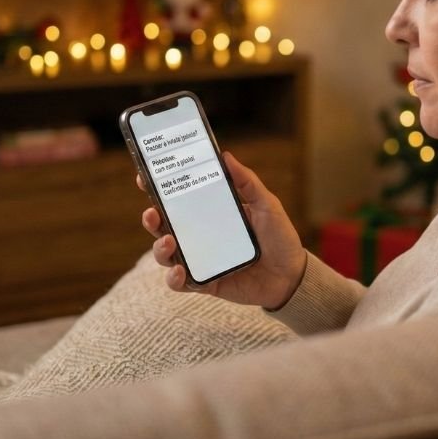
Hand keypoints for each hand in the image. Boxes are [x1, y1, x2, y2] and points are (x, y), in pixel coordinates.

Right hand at [136, 150, 306, 308]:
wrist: (292, 275)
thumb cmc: (279, 236)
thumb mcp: (266, 204)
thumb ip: (247, 182)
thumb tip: (226, 155)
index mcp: (210, 212)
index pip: (178, 198)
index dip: (157, 188)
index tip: (144, 177)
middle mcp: (200, 235)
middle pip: (164, 226)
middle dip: (151, 218)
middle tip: (152, 212)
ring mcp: (200, 259)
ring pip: (166, 254)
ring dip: (160, 247)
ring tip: (169, 240)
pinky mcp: (205, 282)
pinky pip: (182, 282)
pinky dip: (175, 278)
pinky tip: (180, 271)